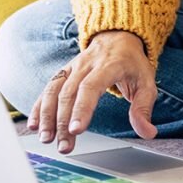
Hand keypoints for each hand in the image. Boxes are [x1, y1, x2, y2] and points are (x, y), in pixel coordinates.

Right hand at [28, 30, 157, 153]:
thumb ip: (143, 108)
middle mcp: (87, 64)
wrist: (118, 36)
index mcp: (109, 65)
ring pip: (55, 90)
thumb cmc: (132, 63)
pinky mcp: (64, 71)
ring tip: (46, 138)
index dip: (82, 108)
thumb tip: (147, 132)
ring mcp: (72, 66)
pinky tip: (34, 124)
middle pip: (70, 93)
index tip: (76, 130)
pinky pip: (48, 87)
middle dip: (63, 121)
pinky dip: (39, 106)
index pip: (91, 87)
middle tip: (64, 146)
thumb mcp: (146, 82)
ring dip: (47, 115)